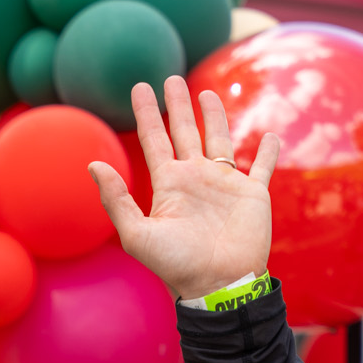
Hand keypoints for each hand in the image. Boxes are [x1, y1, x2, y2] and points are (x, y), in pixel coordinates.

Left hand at [89, 77, 278, 300]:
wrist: (218, 284)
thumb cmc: (176, 264)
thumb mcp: (137, 234)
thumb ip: (116, 199)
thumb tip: (93, 164)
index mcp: (169, 184)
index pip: (155, 140)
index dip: (147, 114)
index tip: (140, 88)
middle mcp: (195, 178)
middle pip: (184, 131)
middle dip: (177, 106)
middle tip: (170, 78)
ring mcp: (224, 185)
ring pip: (219, 140)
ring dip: (214, 117)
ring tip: (206, 94)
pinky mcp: (253, 194)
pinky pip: (261, 167)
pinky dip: (267, 152)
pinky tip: (269, 136)